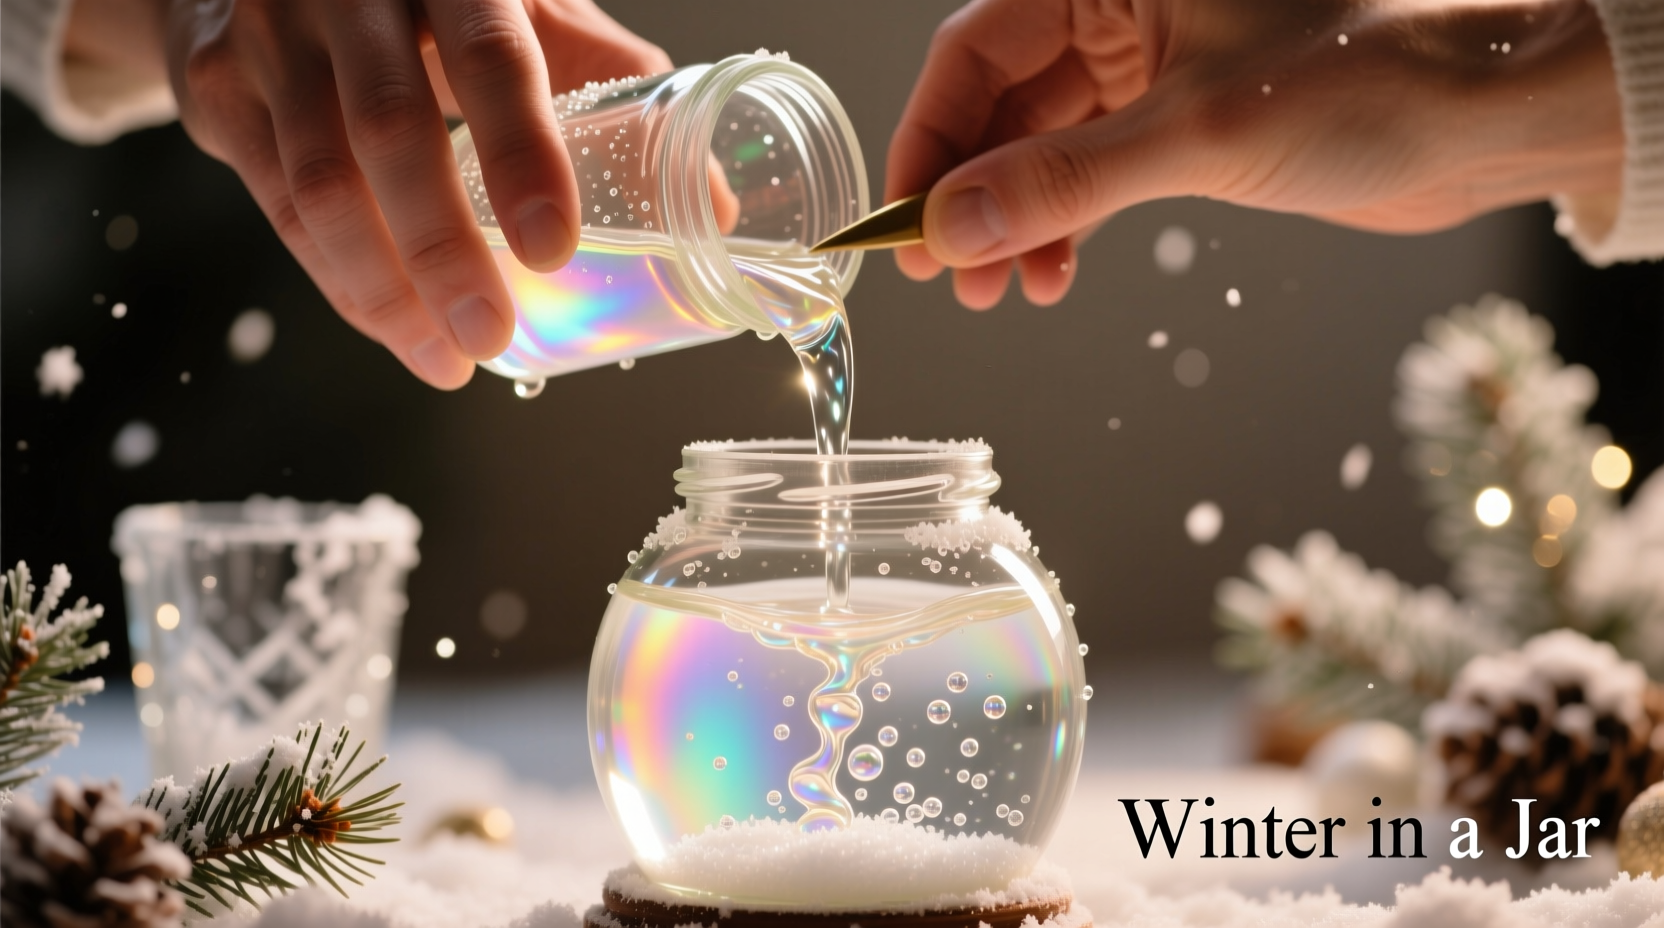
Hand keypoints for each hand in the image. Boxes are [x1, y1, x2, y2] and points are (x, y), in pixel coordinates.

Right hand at [84, 0, 669, 387]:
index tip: (554, 250)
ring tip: (446, 359)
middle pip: (393, 133)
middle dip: (444, 254)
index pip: (496, 60)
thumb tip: (713, 203)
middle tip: (492, 336)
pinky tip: (393, 326)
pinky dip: (339, 280)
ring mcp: (272, 34)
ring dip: (384, 291)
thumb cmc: (436, 0)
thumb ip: (608, 88)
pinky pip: (277, 206)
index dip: (525, 157)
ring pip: (319, 184)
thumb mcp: (527, 12)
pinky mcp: (219, 86)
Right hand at [887, 0, 1623, 309]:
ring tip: (1004, 292)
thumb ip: (1064, 181)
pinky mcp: (1180, 121)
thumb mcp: (1196, 131)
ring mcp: (1150, 67)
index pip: (976, 50)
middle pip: (999, 103)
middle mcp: (1121, 10)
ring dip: (1015, 222)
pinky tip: (1054, 276)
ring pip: (1041, 146)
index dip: (930, 141)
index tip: (906, 224)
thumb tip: (952, 227)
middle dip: (972, 196)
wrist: (1488, 115)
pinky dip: (1065, 226)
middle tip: (951, 276)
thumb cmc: (1372, 76)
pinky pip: (1090, 173)